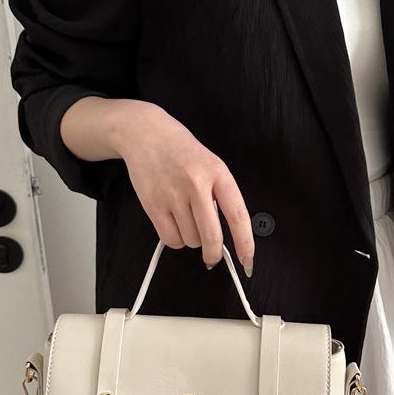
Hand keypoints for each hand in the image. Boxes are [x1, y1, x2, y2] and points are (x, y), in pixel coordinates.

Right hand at [97, 99, 254, 273]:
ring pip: (191, 240)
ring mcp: (173, 195)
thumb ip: (221, 195)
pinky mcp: (153, 205)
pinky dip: (175, 240)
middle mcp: (196, 184)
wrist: (146, 134)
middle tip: (212, 257)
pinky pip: (171, 240)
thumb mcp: (211, 164)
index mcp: (218, 173)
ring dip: (191, 239)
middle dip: (213, 254)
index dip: (245, 243)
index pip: (238, 215)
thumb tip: (228, 234)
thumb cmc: (181, 151)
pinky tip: (174, 224)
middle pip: (211, 236)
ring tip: (186, 218)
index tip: (247, 260)